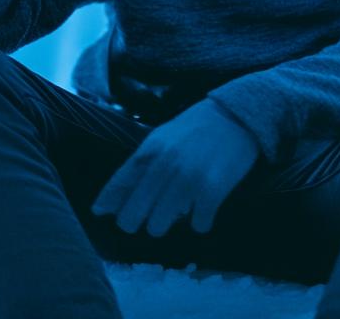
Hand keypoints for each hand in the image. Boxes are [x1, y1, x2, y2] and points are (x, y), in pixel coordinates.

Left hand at [92, 99, 260, 236]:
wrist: (238, 116)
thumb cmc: (196, 128)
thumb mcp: (162, 138)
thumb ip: (140, 165)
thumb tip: (113, 198)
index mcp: (151, 150)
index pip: (120, 183)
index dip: (108, 202)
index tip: (101, 213)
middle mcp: (166, 166)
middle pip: (134, 213)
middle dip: (135, 221)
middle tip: (144, 221)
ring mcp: (188, 180)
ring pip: (160, 224)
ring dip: (166, 223)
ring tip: (176, 213)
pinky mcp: (212, 190)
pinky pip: (198, 224)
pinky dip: (200, 223)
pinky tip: (203, 214)